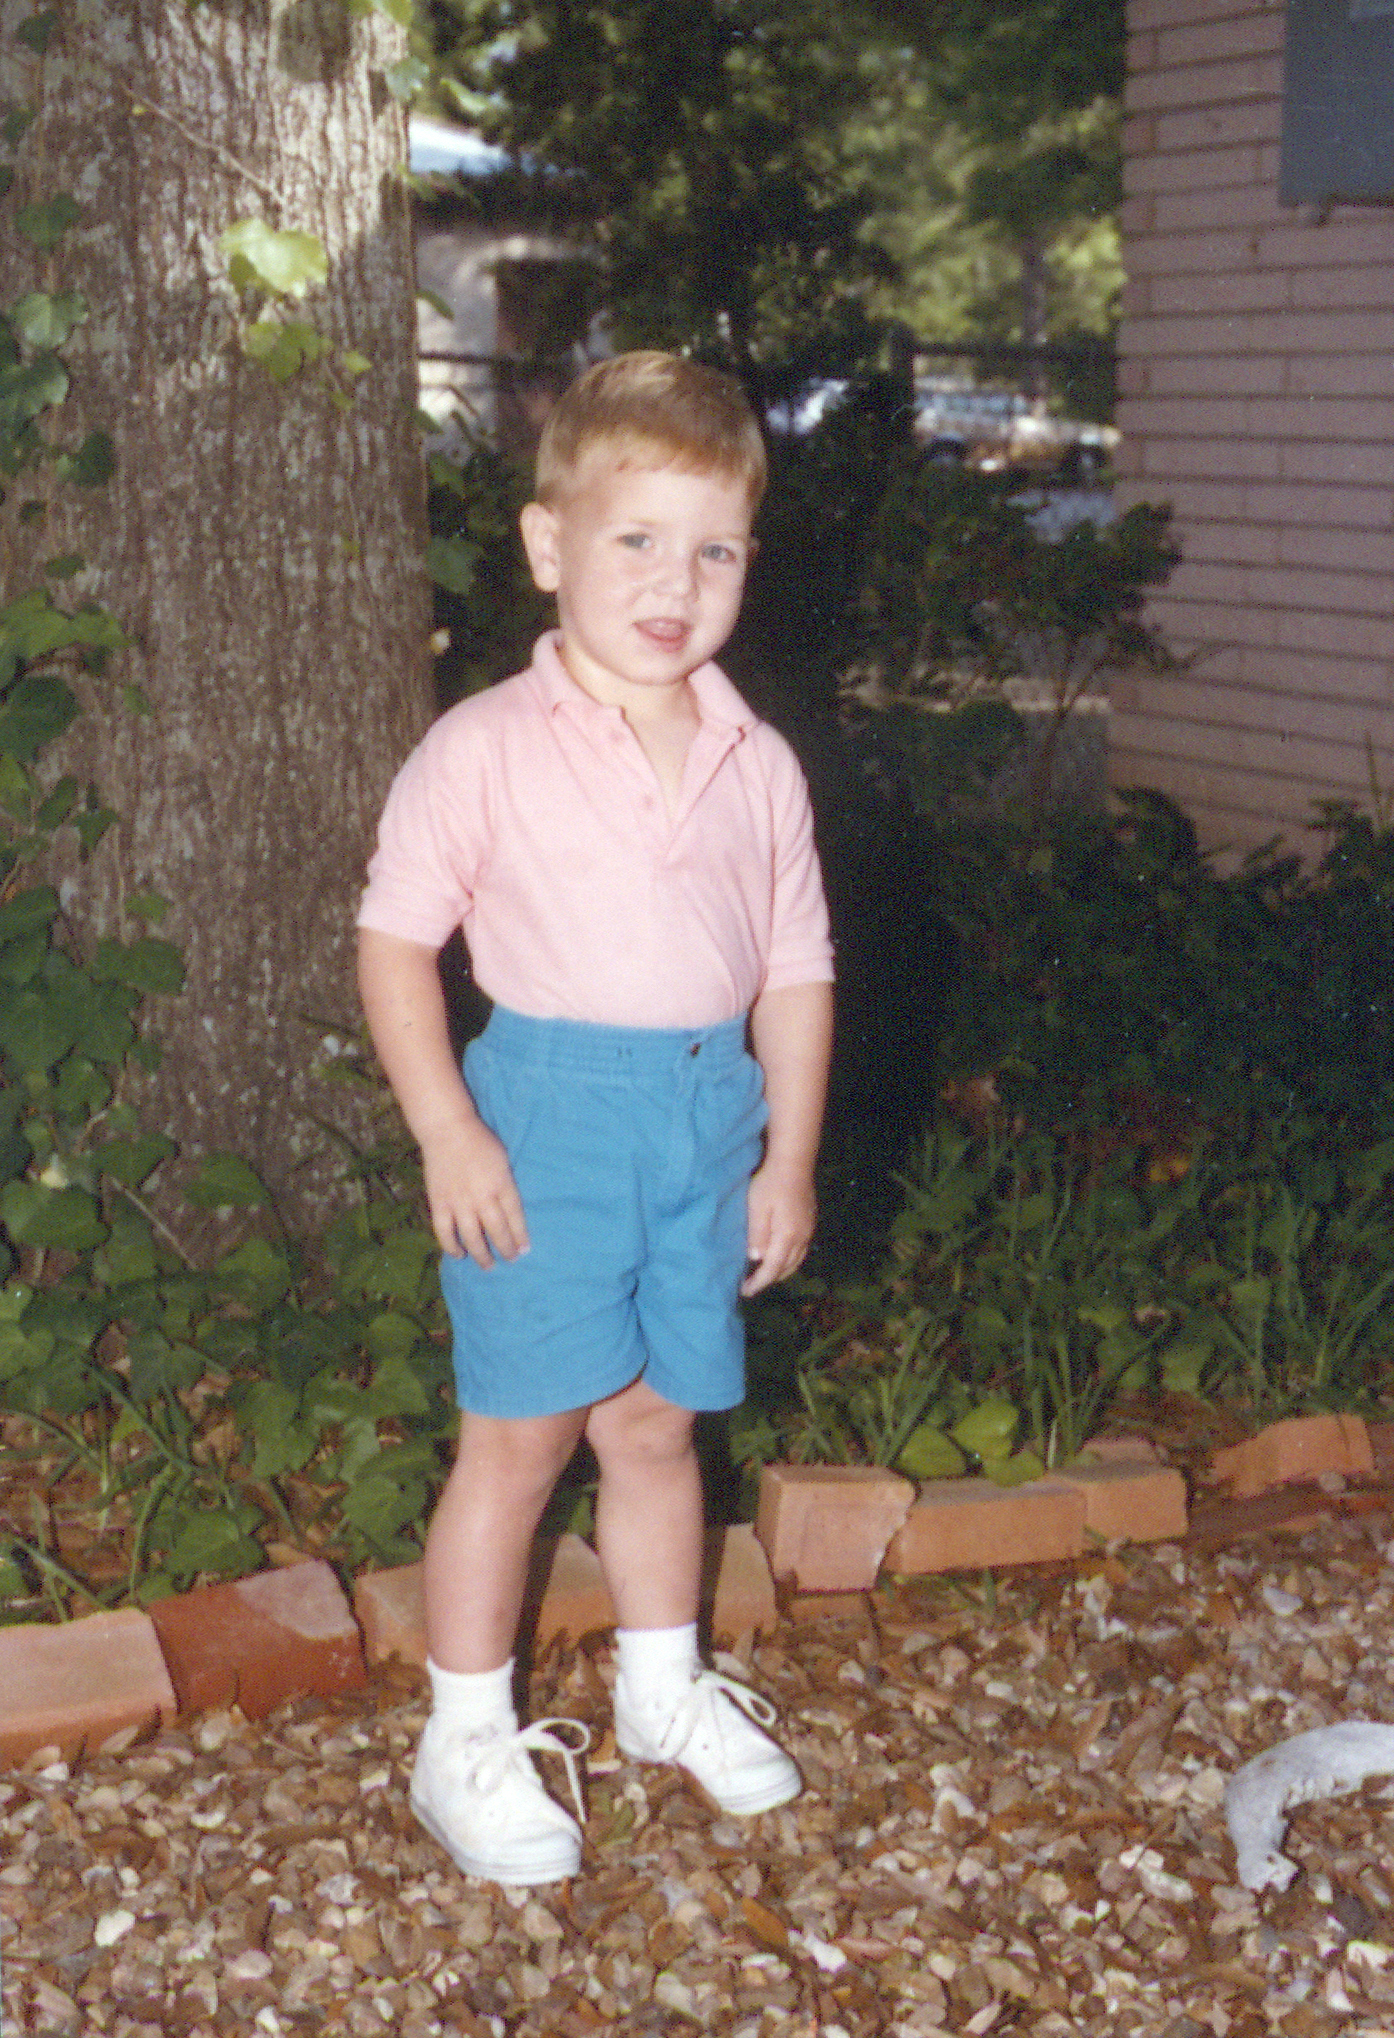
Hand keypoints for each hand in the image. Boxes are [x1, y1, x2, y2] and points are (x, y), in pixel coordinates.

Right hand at [421, 1114, 528, 1266]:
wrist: (447, 1130)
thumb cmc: (480, 1142)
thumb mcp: (503, 1161)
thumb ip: (506, 1185)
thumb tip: (510, 1211)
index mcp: (501, 1184)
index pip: (514, 1217)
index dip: (520, 1237)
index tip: (524, 1250)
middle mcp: (481, 1196)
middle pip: (496, 1231)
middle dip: (505, 1249)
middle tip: (510, 1259)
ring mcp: (458, 1202)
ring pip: (472, 1237)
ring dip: (481, 1255)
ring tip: (488, 1265)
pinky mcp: (439, 1203)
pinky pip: (444, 1231)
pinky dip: (451, 1246)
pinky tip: (459, 1254)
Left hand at [741, 1160, 815, 1296]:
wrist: (794, 1163)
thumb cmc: (770, 1183)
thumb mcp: (757, 1208)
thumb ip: (757, 1234)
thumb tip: (756, 1258)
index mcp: (787, 1236)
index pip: (772, 1268)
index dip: (759, 1282)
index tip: (745, 1291)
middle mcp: (802, 1238)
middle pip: (787, 1269)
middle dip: (769, 1280)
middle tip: (751, 1284)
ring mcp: (808, 1231)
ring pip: (796, 1261)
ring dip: (780, 1272)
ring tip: (763, 1274)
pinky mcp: (809, 1223)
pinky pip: (801, 1251)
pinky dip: (789, 1260)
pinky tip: (779, 1256)